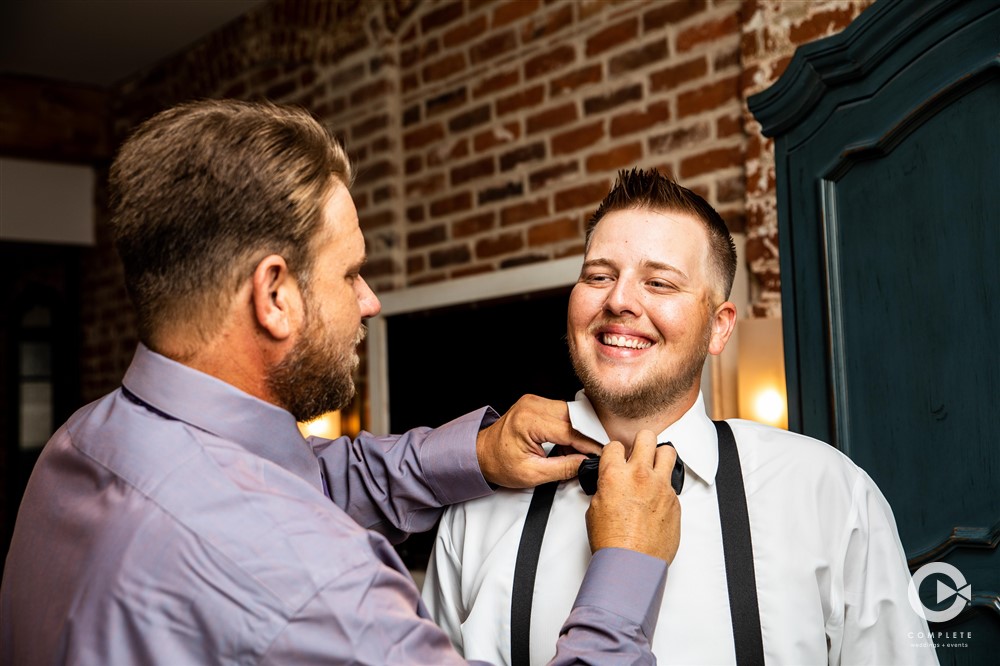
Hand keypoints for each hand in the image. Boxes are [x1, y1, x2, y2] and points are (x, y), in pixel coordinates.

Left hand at [476, 394, 601, 487]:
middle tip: (598, 452)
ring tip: (584, 449)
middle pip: (573, 416)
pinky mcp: (536, 403)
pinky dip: (571, 425)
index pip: (570, 431)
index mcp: (528, 421)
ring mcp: (534, 401)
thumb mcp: (532, 474)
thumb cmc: (500, 464)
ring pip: (570, 412)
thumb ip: (563, 468)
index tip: (602, 454)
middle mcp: (531, 405)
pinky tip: (571, 441)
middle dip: (588, 434)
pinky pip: (562, 411)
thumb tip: (586, 463)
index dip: (589, 444)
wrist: (481, 454)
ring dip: (580, 429)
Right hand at [585, 430, 680, 562]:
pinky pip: (672, 484)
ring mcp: (661, 486)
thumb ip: (606, 488)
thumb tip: (610, 484)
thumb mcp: (595, 508)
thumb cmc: (612, 542)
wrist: (632, 564)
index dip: (614, 453)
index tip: (616, 459)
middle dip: (641, 443)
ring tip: (653, 468)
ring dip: (659, 457)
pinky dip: (664, 488)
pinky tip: (656, 501)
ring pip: (668, 452)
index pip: (614, 445)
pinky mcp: (675, 500)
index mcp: (615, 475)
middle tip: (639, 453)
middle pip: (646, 437)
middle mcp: (640, 475)